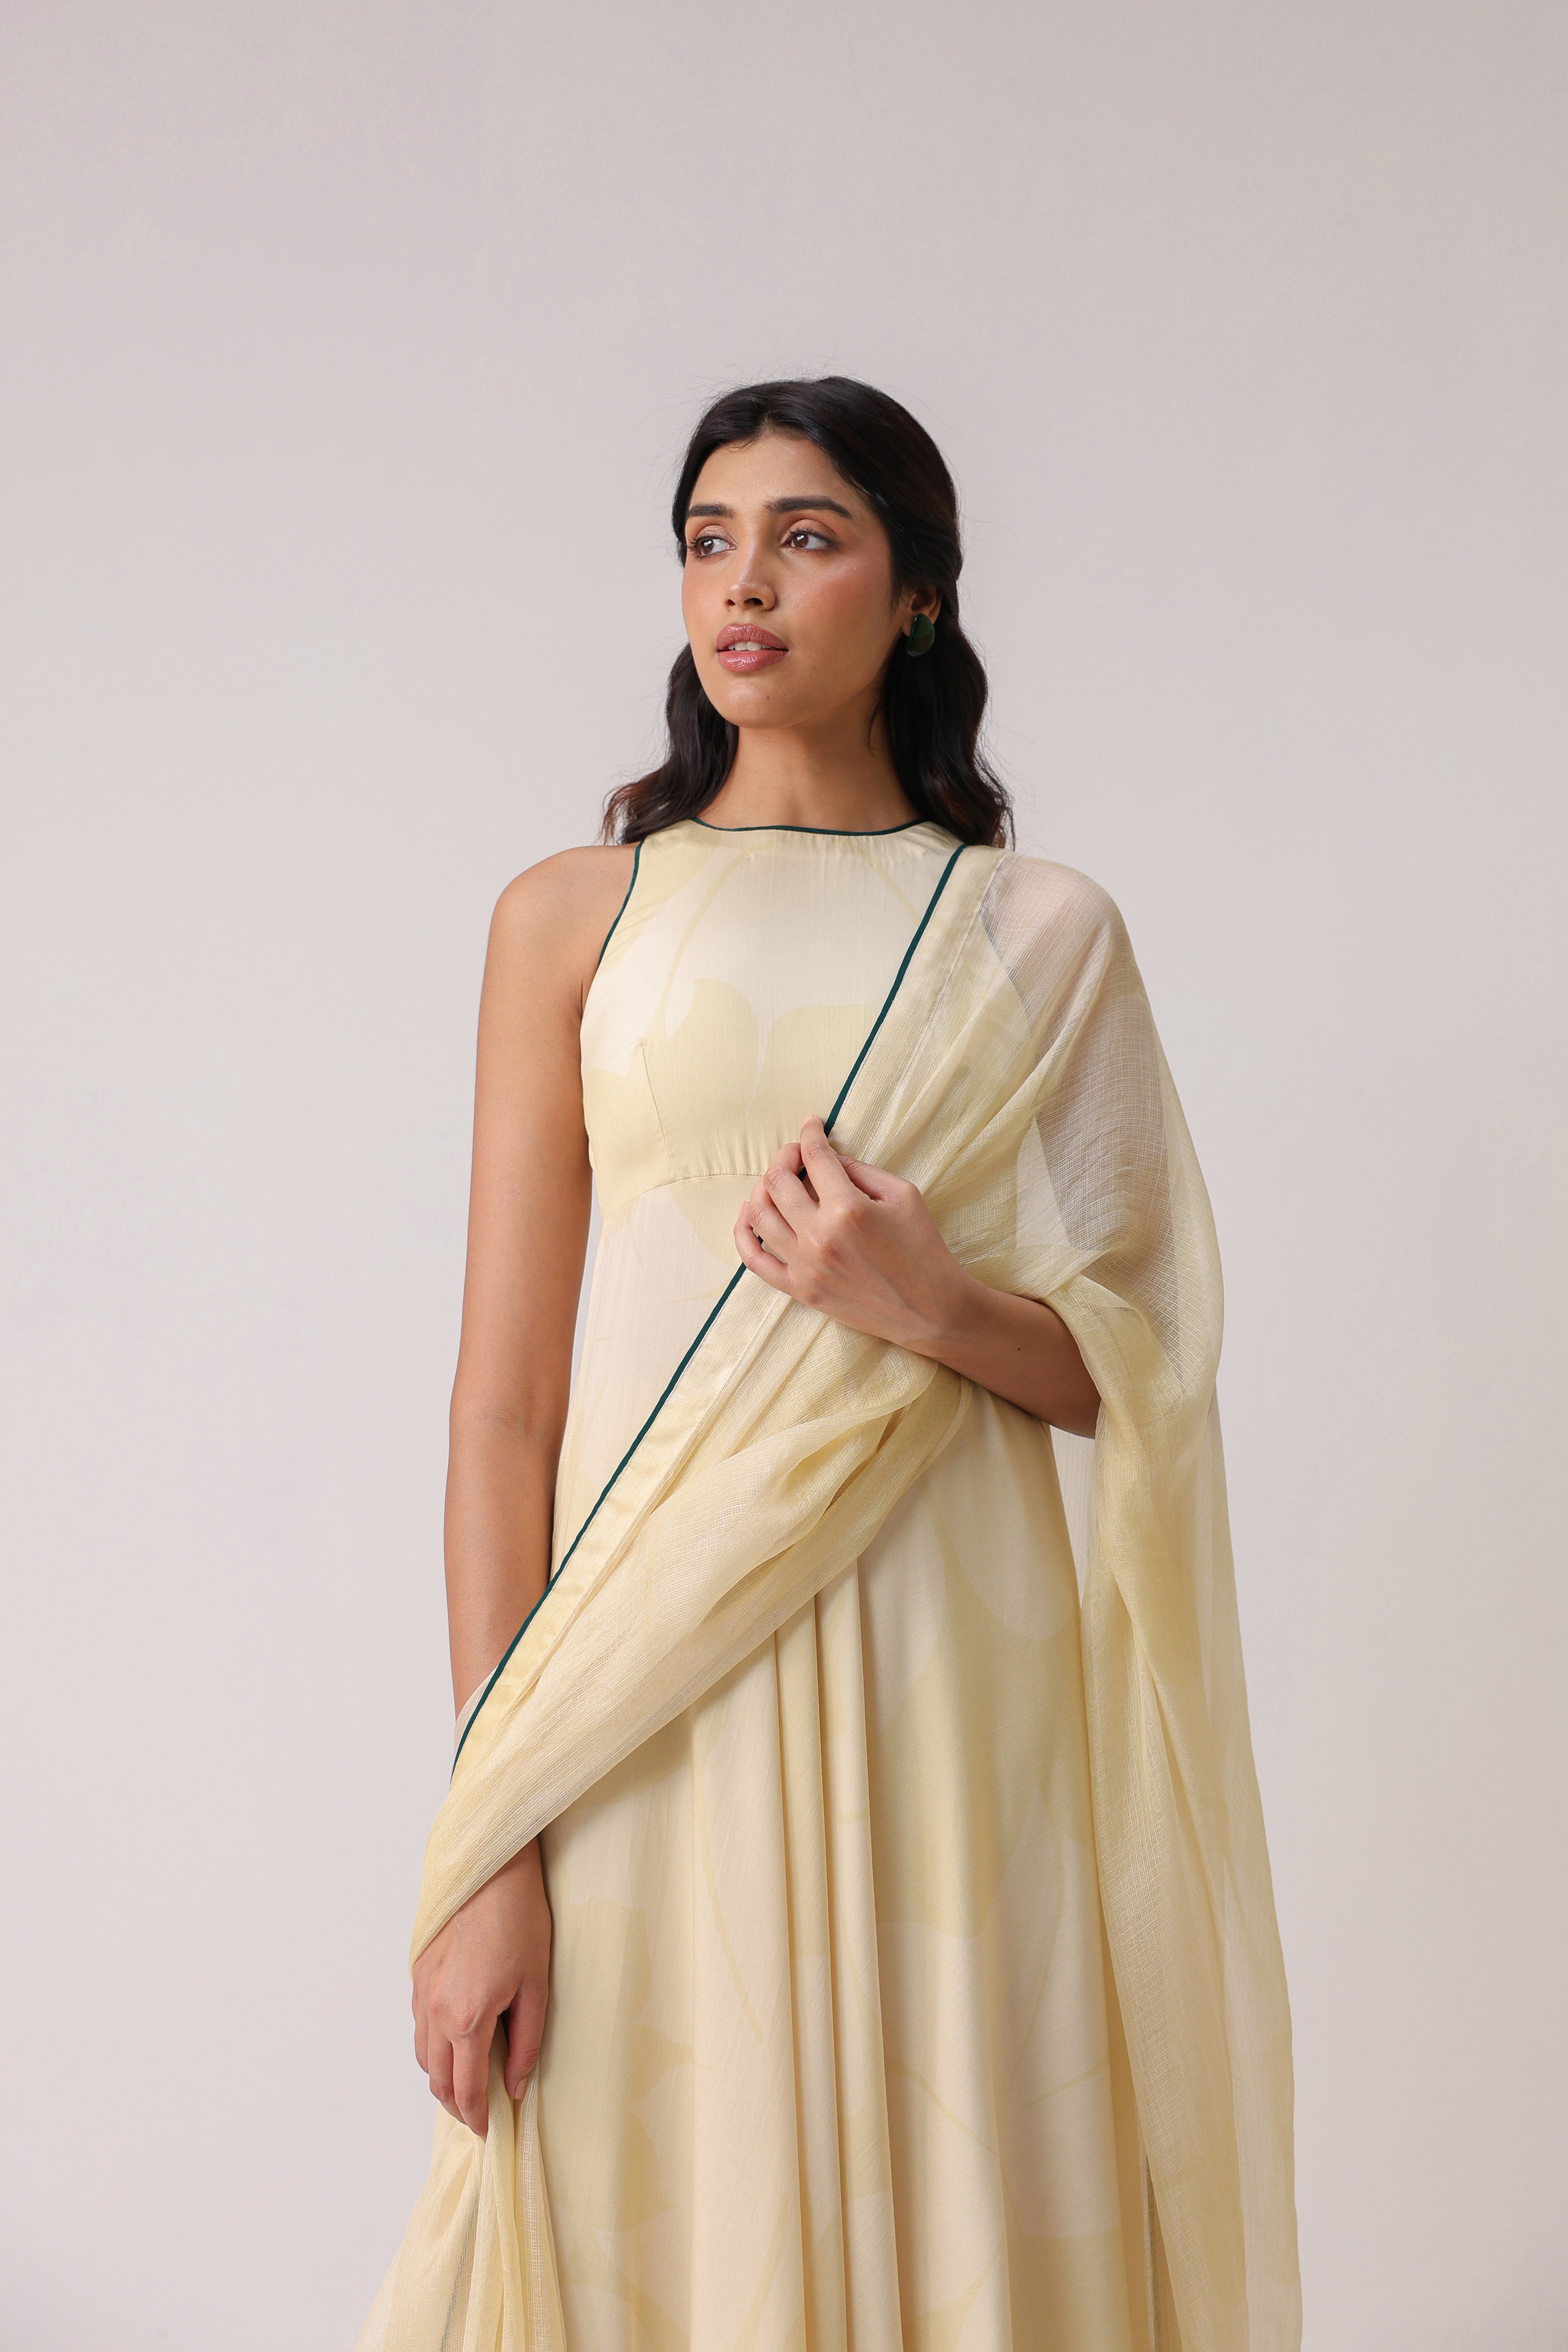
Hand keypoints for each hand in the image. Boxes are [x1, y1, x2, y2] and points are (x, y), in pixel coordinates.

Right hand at [411, 1837, 551, 2135]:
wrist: (492, 1871)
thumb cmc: (521, 1922)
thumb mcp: (536, 1987)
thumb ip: (525, 2044)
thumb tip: (514, 2087)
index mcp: (466, 2018)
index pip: (464, 2089)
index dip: (477, 2117)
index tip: (489, 2131)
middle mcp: (434, 2010)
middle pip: (436, 2079)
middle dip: (456, 2105)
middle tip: (479, 2114)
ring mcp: (421, 1991)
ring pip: (423, 2054)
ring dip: (441, 2076)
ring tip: (467, 2083)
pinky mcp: (418, 1972)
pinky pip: (419, 2024)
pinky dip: (433, 2045)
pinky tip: (455, 2040)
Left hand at [733, 1116, 1101, 1435]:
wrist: (932, 1310)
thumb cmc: (923, 1248)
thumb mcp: (904, 1195)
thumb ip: (862, 1171)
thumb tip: (829, 1160)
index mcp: (848, 1208)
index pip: (815, 1157)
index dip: (810, 1132)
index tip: (812, 1124)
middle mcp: (819, 1236)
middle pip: (778, 1181)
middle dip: (784, 1156)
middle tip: (797, 1153)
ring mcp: (805, 1266)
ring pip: (759, 1214)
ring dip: (763, 1187)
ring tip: (778, 1179)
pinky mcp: (801, 1290)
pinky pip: (754, 1259)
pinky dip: (743, 1231)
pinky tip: (749, 1211)